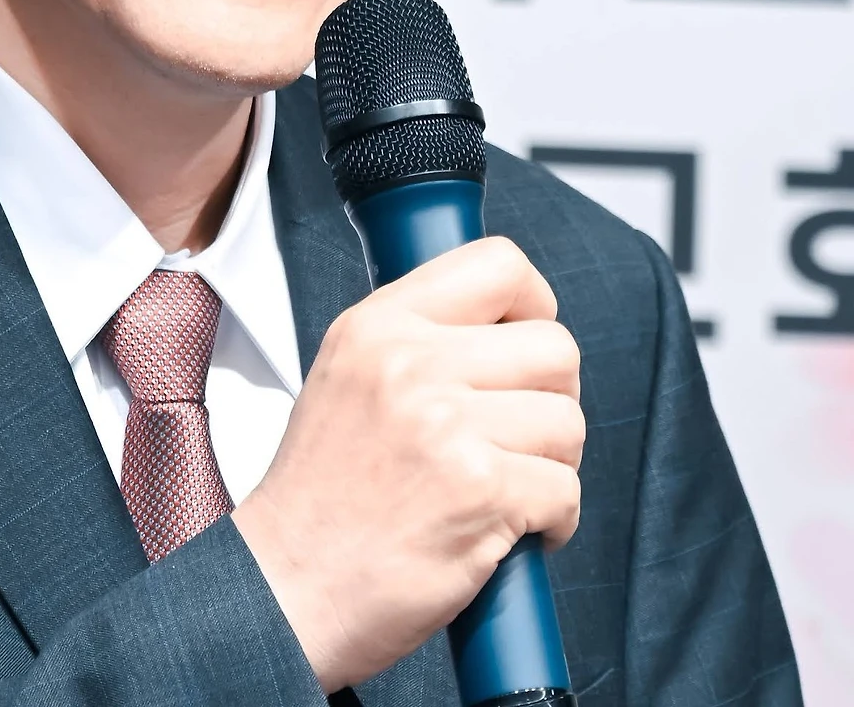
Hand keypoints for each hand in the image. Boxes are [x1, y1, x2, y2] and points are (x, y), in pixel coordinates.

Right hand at [232, 236, 581, 693]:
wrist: (286, 590)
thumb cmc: (320, 498)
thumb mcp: (346, 376)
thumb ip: (417, 339)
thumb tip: (507, 325)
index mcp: (379, 324)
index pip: (499, 264)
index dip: (533, 305)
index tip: (522, 347)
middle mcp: (411, 362)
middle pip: (554, 347)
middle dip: (552, 399)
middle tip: (517, 436)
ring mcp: (446, 424)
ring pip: (568, 421)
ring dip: (552, 465)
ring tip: (503, 487)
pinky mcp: (480, 491)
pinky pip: (566, 490)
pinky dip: (551, 521)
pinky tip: (505, 531)